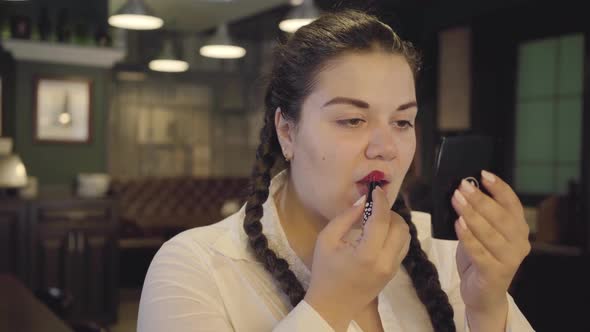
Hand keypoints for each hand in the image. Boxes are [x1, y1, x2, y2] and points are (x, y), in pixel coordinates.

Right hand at [304, 186, 409, 330]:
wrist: (332, 305)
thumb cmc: (324, 271)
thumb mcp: (326, 240)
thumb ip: (346, 217)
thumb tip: (364, 200)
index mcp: (366, 254)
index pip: (382, 220)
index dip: (380, 201)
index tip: (376, 189)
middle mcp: (385, 262)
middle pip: (400, 227)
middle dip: (389, 212)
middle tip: (374, 207)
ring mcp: (392, 269)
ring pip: (406, 236)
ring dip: (395, 223)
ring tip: (377, 219)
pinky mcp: (394, 273)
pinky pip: (403, 247)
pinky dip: (395, 235)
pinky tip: (380, 233)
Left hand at [452, 170, 530, 326]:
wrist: (482, 294)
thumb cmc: (480, 258)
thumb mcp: (482, 233)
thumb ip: (479, 215)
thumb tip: (464, 189)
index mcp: (518, 229)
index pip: (513, 204)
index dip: (500, 188)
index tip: (483, 174)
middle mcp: (519, 243)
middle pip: (501, 217)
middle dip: (480, 199)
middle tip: (462, 186)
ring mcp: (509, 260)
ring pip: (489, 233)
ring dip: (471, 214)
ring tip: (456, 199)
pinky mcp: (495, 273)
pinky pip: (479, 252)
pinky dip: (468, 237)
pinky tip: (458, 224)